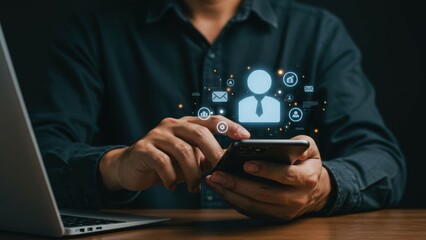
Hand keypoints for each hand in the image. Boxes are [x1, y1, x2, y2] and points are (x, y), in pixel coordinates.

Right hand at [99, 115, 249, 192]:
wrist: (131, 168)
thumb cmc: (164, 163)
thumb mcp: (189, 160)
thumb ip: (207, 158)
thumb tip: (232, 162)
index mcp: (186, 124)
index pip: (211, 120)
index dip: (229, 126)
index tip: (245, 136)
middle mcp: (172, 125)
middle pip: (199, 133)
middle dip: (213, 153)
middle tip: (219, 170)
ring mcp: (157, 134)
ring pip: (183, 150)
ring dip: (192, 172)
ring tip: (194, 187)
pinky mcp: (143, 148)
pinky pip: (162, 162)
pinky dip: (171, 177)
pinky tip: (173, 185)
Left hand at [205, 135, 331, 221]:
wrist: (315, 191)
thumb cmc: (307, 165)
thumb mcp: (311, 149)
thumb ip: (303, 144)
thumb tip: (295, 149)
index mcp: (307, 179)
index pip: (285, 175)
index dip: (266, 170)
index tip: (246, 164)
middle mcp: (296, 198)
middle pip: (263, 193)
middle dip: (238, 183)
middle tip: (218, 173)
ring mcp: (285, 210)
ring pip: (254, 204)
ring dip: (230, 193)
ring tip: (214, 180)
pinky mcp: (274, 216)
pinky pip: (250, 210)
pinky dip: (234, 200)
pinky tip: (221, 189)